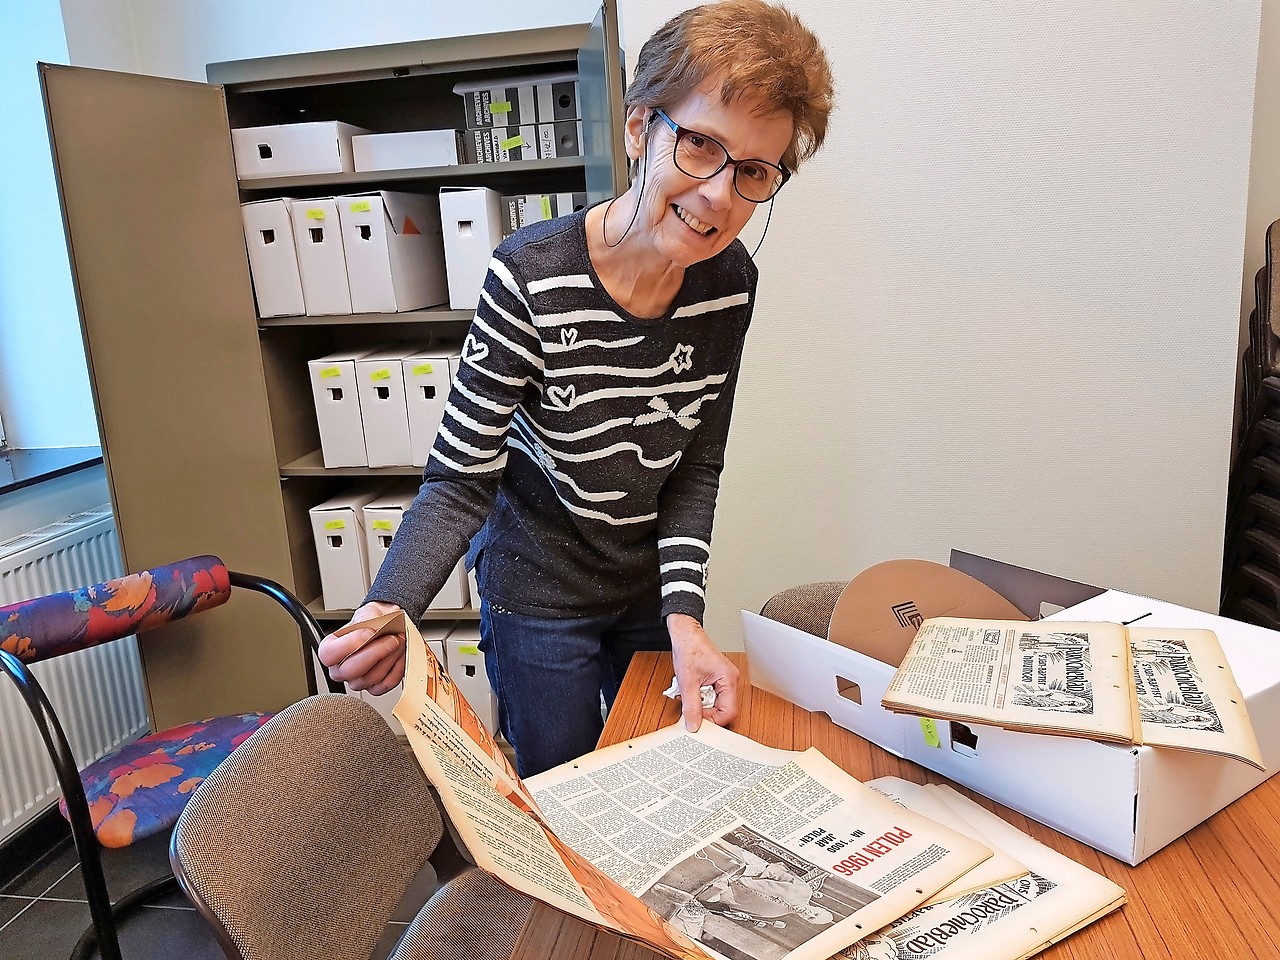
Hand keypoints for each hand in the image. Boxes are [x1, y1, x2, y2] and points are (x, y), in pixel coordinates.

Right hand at [317, 600, 406, 694]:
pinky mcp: (375, 688)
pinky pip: (387, 683)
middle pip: (351, 670)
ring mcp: (357, 681)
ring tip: (399, 642)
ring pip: (372, 677)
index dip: (350, 644)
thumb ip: (368, 620)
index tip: (369, 632)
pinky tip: (400, 654)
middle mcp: (340, 670)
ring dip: (391, 658)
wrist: (387, 626)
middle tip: (392, 639)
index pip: (329, 654)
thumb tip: (376, 630)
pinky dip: (398, 668)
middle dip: (376, 652)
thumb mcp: (367, 613)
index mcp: (330, 650)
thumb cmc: (373, 622)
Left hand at [667, 613, 738, 731]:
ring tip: (688, 694)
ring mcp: (724, 679)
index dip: (713, 720)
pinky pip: (711, 695)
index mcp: (728, 679)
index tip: (698, 721)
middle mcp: (730, 680)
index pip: (729, 712)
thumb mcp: (687, 682)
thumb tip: (693, 725)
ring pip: (716, 703)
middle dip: (705, 711)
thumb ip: (691, 706)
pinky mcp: (717, 678)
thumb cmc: (689, 648)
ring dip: (701, 703)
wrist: (685, 633)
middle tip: (690, 707)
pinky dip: (700, 696)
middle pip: (723, 709)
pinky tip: (691, 689)